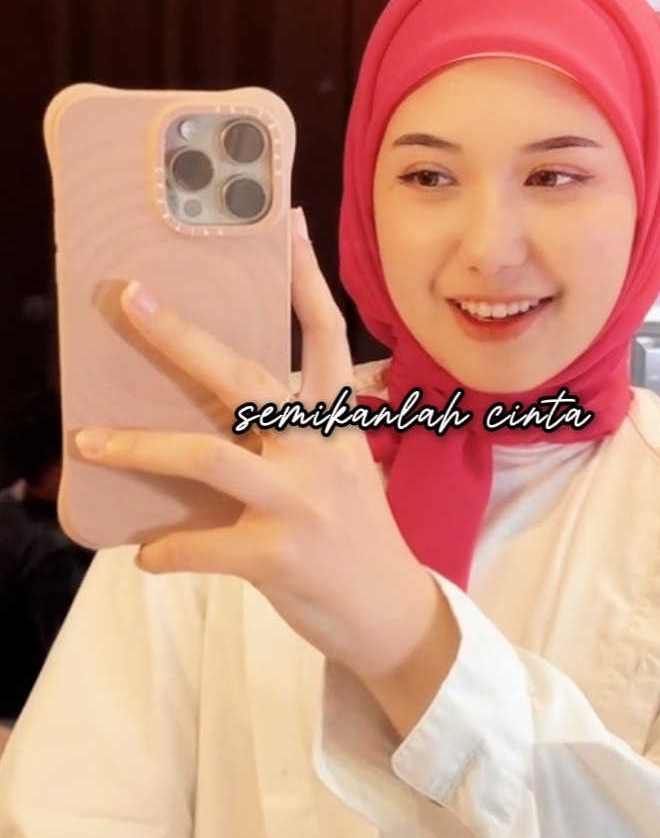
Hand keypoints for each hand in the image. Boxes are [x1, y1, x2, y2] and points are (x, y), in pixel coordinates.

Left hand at [76, 209, 458, 717]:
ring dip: (141, 446)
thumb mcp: (341, 470)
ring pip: (209, 455)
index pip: (326, 336)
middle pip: (246, 378)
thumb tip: (229, 403)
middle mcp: (319, 451)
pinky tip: (146, 555)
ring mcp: (300, 502)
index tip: (286, 223)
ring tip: (90, 440)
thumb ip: (295, 434)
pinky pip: (202, 544)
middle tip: (132, 298)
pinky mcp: (278, 556)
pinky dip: (167, 550)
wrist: (392, 614)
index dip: (305, 279)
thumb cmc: (356, 537)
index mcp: (335, 425)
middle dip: (182, 336)